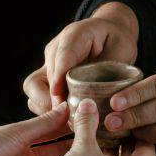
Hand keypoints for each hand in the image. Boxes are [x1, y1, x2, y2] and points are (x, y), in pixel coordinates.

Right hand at [23, 2, 138, 113]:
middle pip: (39, 79)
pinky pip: (39, 96)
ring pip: (33, 90)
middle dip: (51, 102)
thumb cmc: (117, 39)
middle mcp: (55, 50)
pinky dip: (50, 111)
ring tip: (69, 122)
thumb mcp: (122, 48)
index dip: (58, 78)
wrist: (110, 33)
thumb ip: (109, 68)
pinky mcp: (48, 77)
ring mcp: (48, 64)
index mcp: (74, 36)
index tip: (59, 97)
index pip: (61, 57)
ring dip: (48, 108)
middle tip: (69, 119)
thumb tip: (99, 94)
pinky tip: (67, 121)